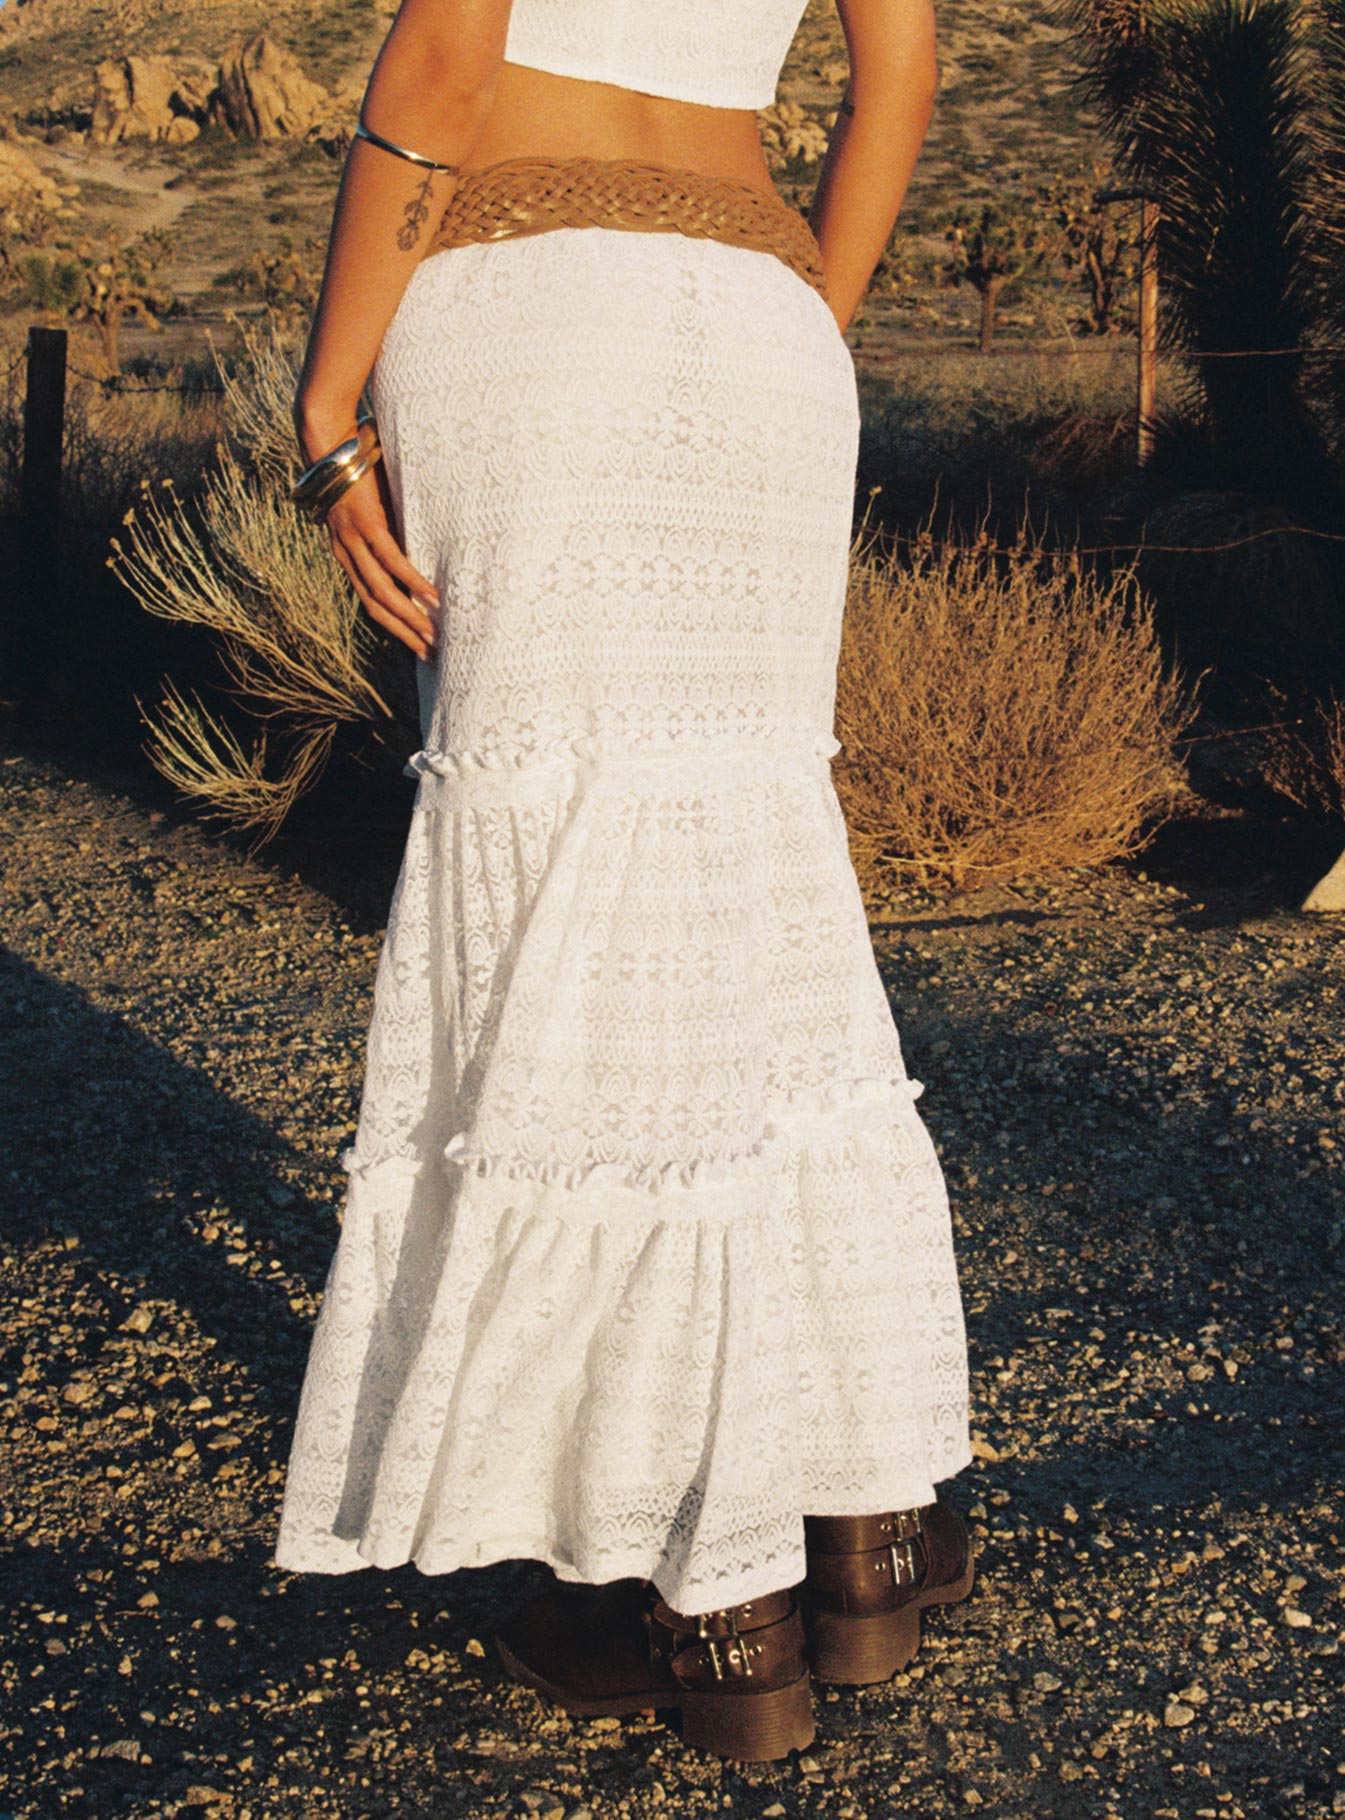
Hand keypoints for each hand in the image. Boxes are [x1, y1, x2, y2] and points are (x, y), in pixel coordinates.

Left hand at [323, 459, 439, 660]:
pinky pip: (392, 561)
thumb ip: (386, 527)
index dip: (392, 624)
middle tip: (429, 652)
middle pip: (374, 606)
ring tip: (432, 633)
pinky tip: (431, 598)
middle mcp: (346, 553)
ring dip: (408, 616)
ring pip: (382, 591)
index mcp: (344, 552)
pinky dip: (412, 581)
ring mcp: (354, 540)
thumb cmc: (355, 468)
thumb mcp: (371, 506)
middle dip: (403, 633)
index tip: (415, 642)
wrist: (330, 438)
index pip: (368, 599)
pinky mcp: (367, 524)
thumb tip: (414, 538)